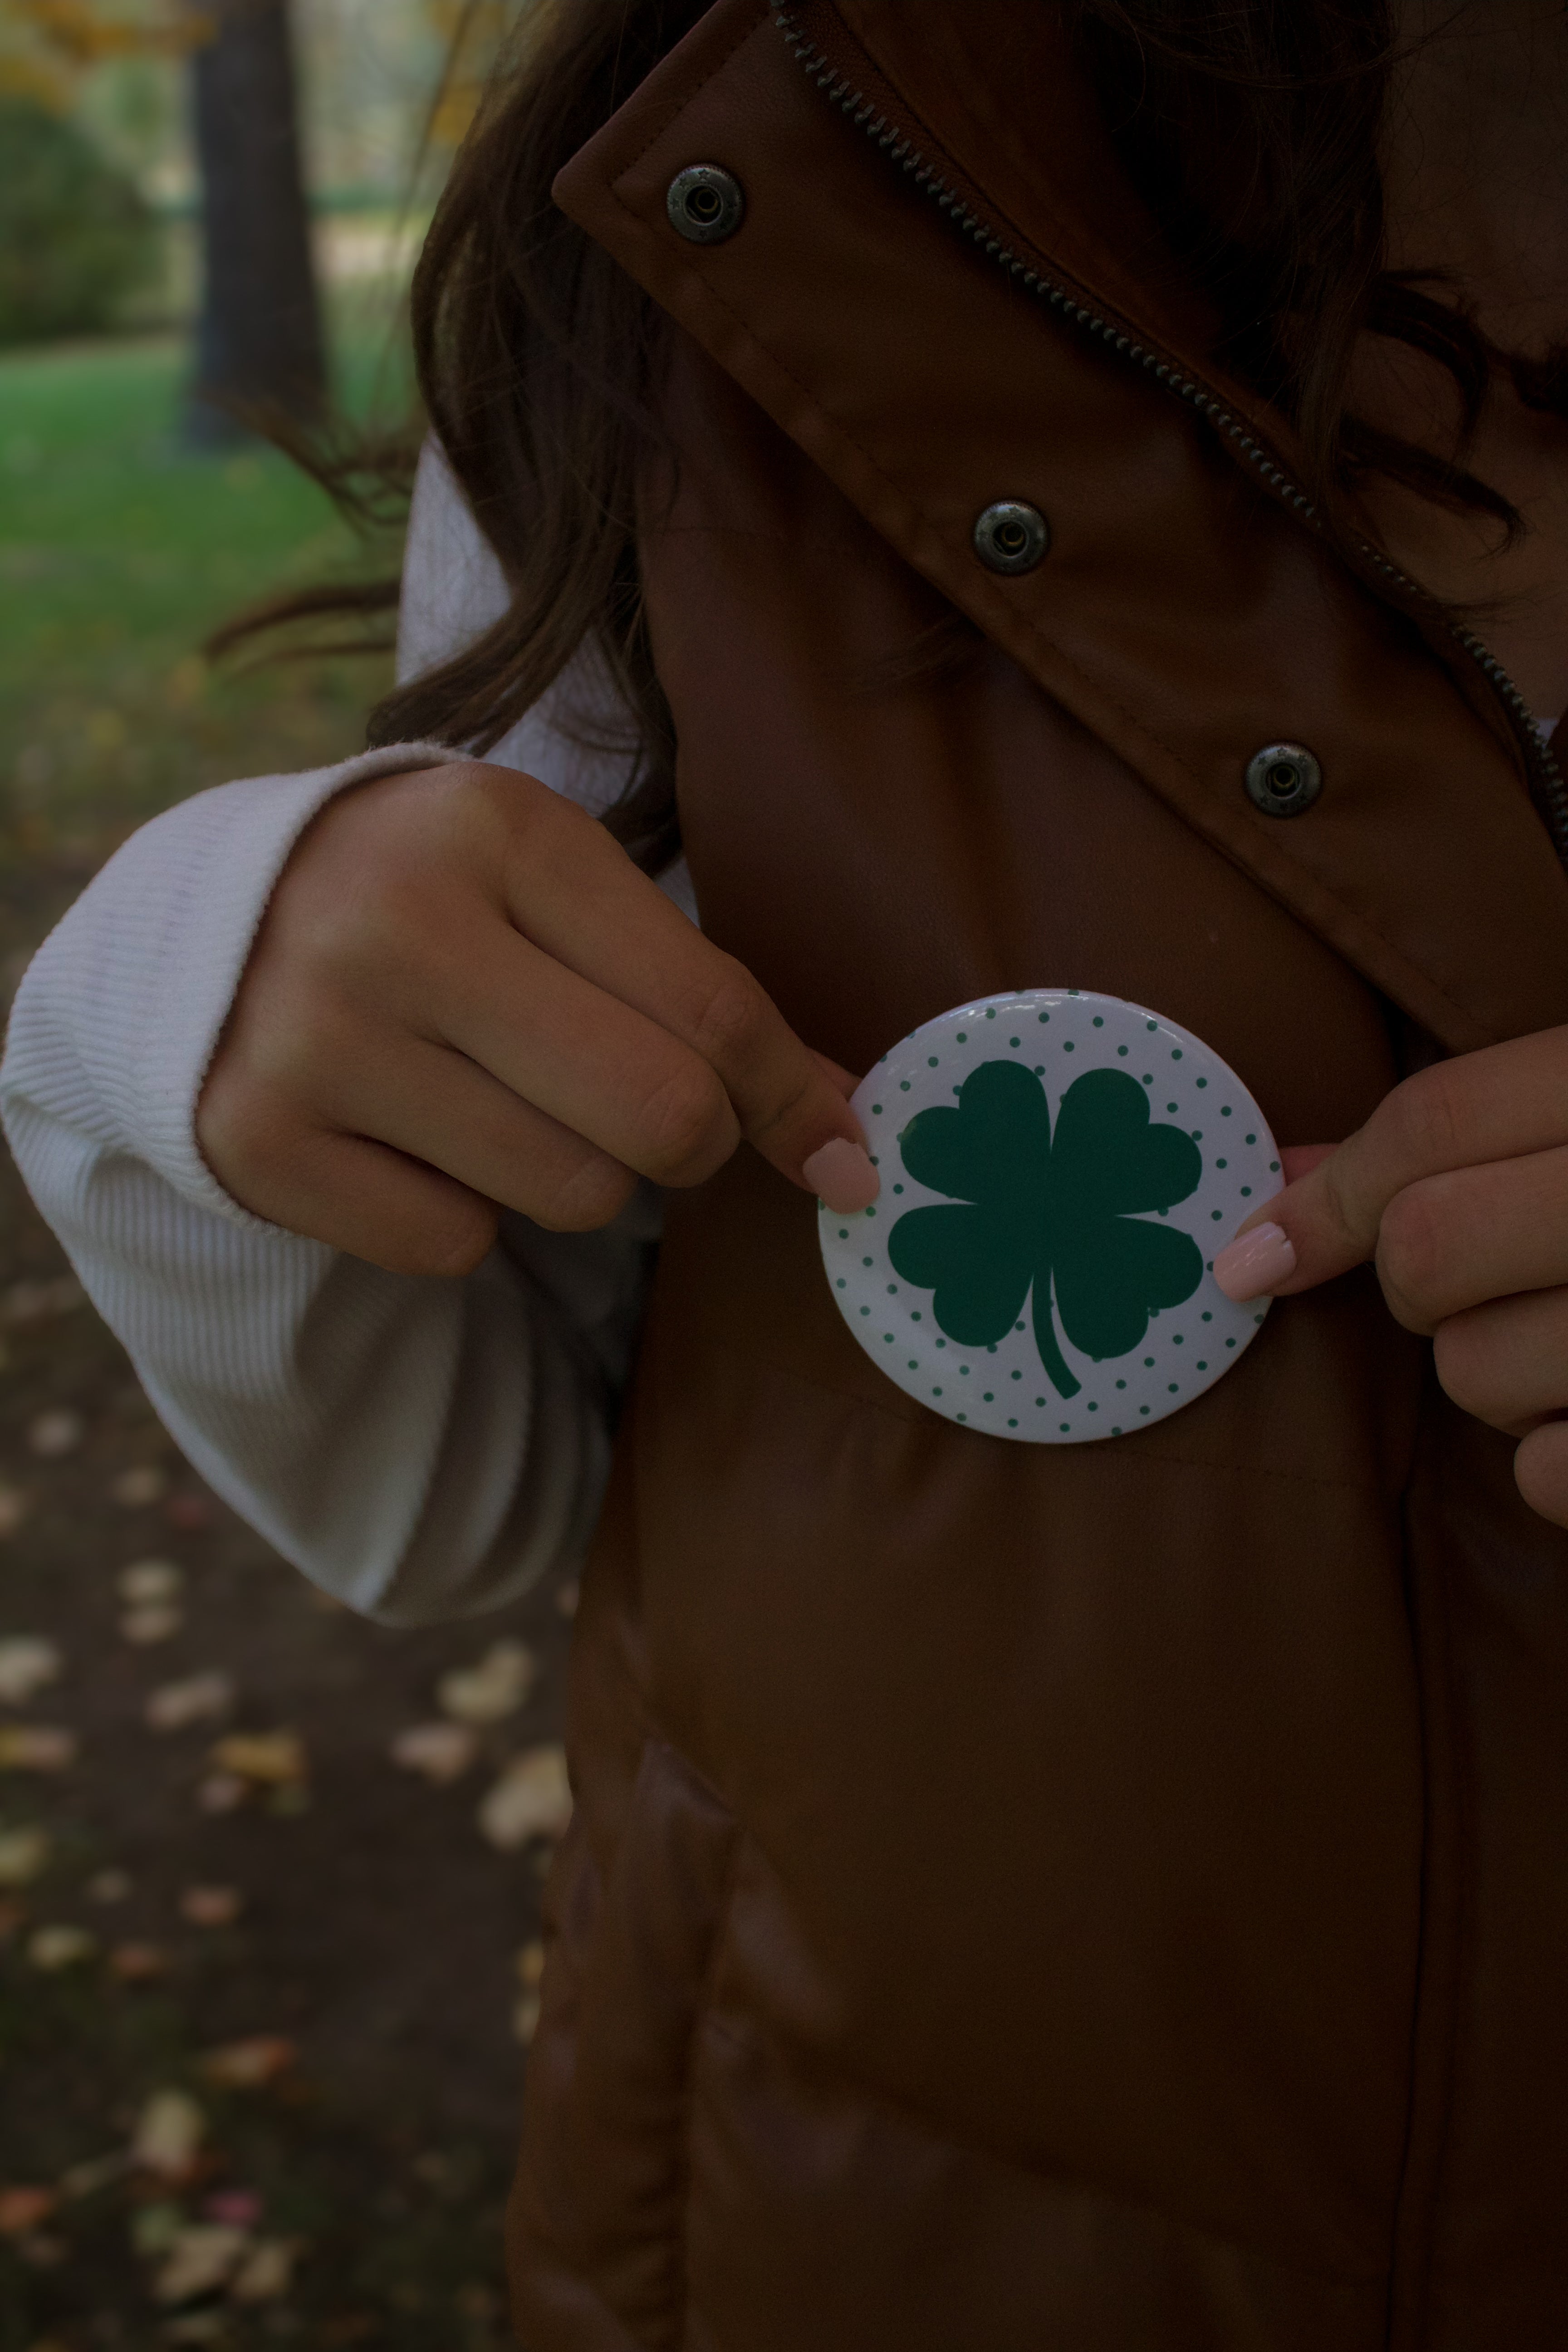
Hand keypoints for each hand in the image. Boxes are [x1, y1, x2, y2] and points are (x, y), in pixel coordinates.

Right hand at [196, 760, 877, 1275]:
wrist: (208, 921)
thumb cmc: (433, 897)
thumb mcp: (559, 888)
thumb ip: (702, 997)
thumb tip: (849, 1139)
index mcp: (496, 831)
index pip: (710, 1008)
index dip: (793, 1099)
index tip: (844, 1154)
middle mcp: (398, 929)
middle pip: (659, 1118)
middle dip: (691, 1142)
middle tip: (651, 1115)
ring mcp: (316, 1041)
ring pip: (568, 1195)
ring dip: (575, 1174)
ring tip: (507, 1100)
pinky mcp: (260, 1143)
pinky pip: (457, 1246)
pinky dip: (466, 1214)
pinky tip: (415, 1137)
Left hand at [1212, 1027, 1567, 1526]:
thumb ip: (1458, 1135)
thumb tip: (1281, 1175)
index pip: (1428, 1127)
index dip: (1322, 1197)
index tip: (1248, 1261)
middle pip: (1422, 1253)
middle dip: (1415, 1282)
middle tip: (1487, 1280)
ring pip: (1472, 1372)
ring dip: (1498, 1373)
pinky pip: (1543, 1475)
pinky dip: (1556, 1460)